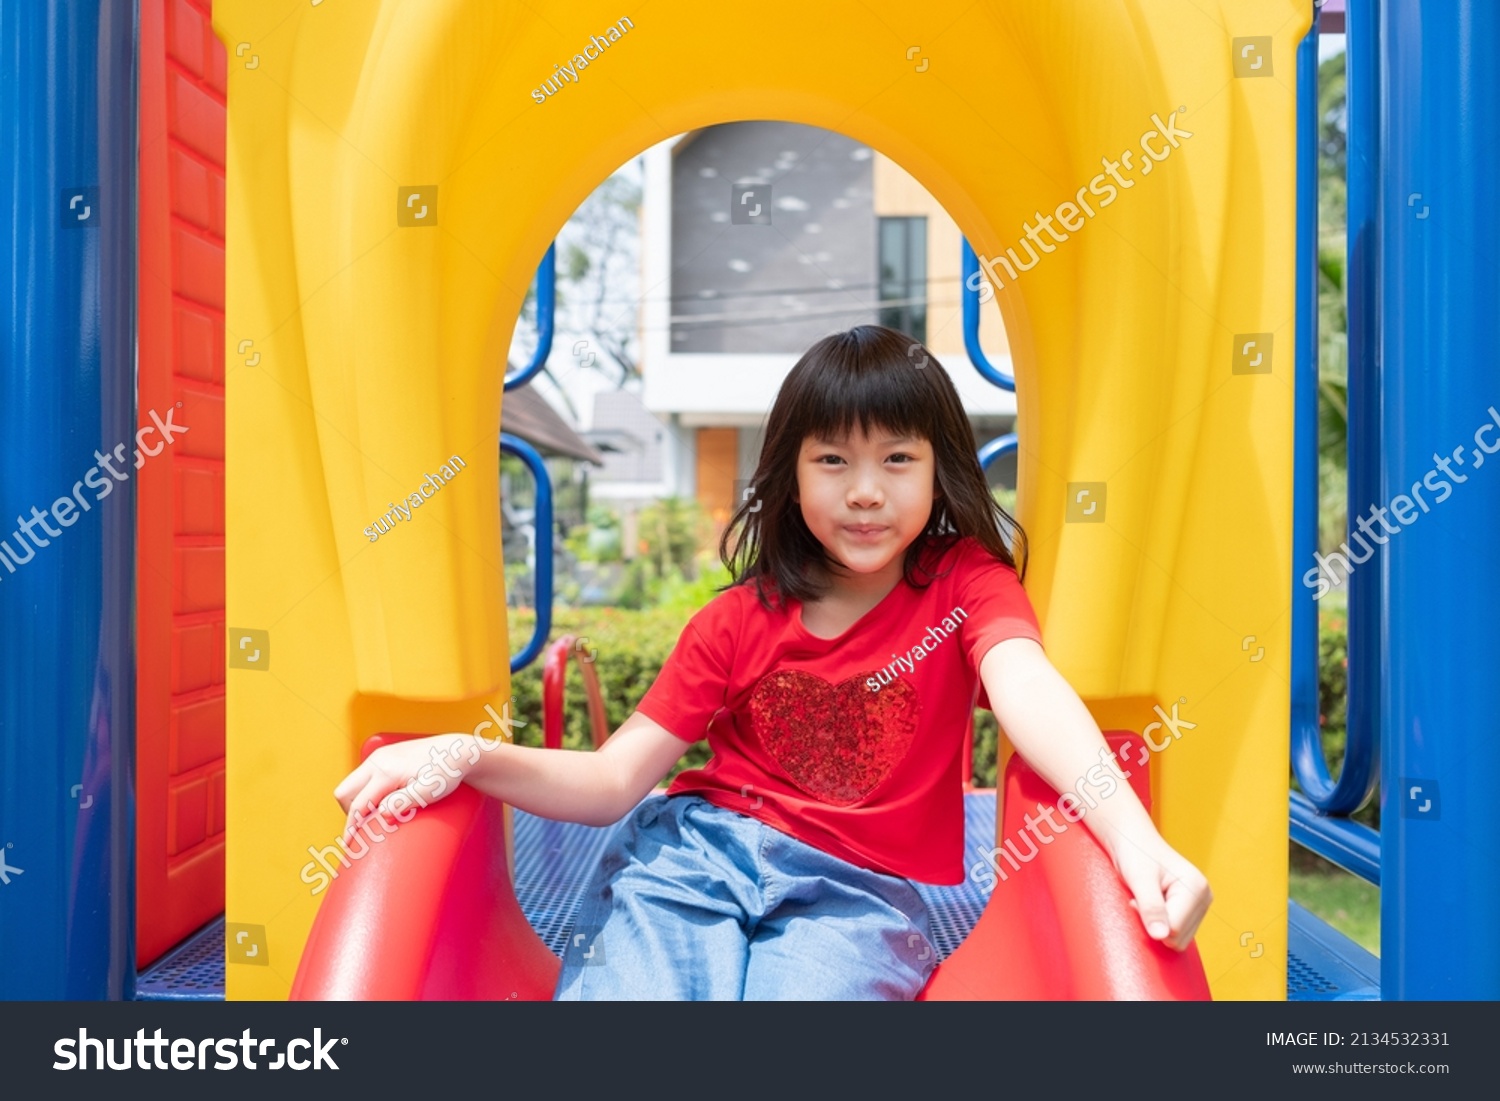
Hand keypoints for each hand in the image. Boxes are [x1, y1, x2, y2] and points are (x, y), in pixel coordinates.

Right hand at [332, 734, 478, 840]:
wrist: (457, 751)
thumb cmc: (446, 773)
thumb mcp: (429, 791)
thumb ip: (404, 802)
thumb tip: (382, 814)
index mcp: (386, 771)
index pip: (358, 804)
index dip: (351, 827)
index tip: (350, 845)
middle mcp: (377, 761)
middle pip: (345, 791)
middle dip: (350, 812)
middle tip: (366, 827)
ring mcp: (379, 756)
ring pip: (352, 783)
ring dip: (356, 801)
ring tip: (375, 815)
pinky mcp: (384, 755)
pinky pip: (362, 776)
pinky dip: (364, 791)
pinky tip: (379, 801)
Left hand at [1106, 833, 1212, 950]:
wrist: (1133, 840)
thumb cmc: (1134, 853)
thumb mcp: (1139, 880)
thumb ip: (1151, 908)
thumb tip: (1162, 937)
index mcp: (1196, 888)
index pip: (1174, 930)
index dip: (1149, 920)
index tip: (1137, 898)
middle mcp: (1204, 897)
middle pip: (1177, 939)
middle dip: (1154, 924)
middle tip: (1141, 899)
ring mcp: (1199, 905)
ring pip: (1177, 940)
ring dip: (1156, 924)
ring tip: (1147, 900)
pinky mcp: (1191, 910)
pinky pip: (1175, 934)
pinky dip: (1160, 924)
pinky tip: (1154, 905)